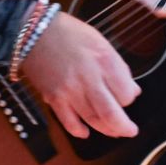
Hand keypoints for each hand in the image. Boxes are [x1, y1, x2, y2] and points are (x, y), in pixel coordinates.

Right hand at [23, 11, 140, 140]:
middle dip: (124, 127)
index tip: (127, 97)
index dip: (129, 99)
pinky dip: (79, 131)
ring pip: (93, 120)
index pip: (126, 93)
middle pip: (111, 113)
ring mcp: (70, 90)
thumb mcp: (100, 42)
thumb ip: (118, 67)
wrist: (33, 32)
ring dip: (106, 130)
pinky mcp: (54, 98)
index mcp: (104, 61)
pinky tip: (85, 132)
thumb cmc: (68, 33)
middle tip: (130, 131)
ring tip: (114, 132)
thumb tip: (133, 90)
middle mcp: (89, 78)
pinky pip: (69, 122)